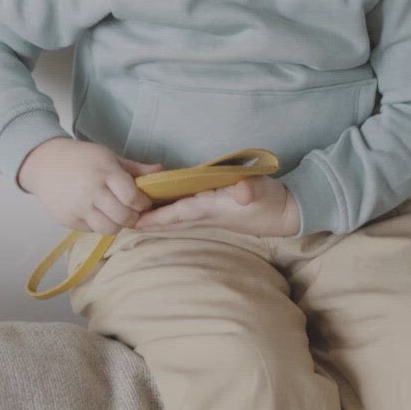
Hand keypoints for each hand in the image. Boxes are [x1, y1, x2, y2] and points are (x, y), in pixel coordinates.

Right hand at [17, 137, 160, 234]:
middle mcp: (92, 191)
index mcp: (105, 172)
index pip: (132, 198)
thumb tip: (162, 171)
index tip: (144, 203)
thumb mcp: (108, 156)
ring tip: (116, 215)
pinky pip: (91, 230)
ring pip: (108, 229)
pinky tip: (97, 213)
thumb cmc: (82, 157)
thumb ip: (135, 167)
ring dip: (117, 225)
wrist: (44, 163)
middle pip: (123, 217)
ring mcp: (78, 207)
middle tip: (132, 212)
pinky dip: (98, 225)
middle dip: (133, 218)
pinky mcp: (67, 220)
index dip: (143, 204)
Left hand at [130, 173, 300, 236]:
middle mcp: (207, 214)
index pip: (179, 213)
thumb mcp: (263, 190)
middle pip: (172, 219)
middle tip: (123, 219)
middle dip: (149, 221)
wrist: (287, 213)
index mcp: (213, 208)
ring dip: (157, 217)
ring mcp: (211, 214)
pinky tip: (162, 207)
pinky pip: (186, 213)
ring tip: (134, 215)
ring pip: (177, 217)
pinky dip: (171, 211)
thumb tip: (241, 192)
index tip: (135, 220)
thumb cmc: (273, 200)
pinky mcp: (216, 212)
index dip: (157, 217)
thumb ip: (251, 189)